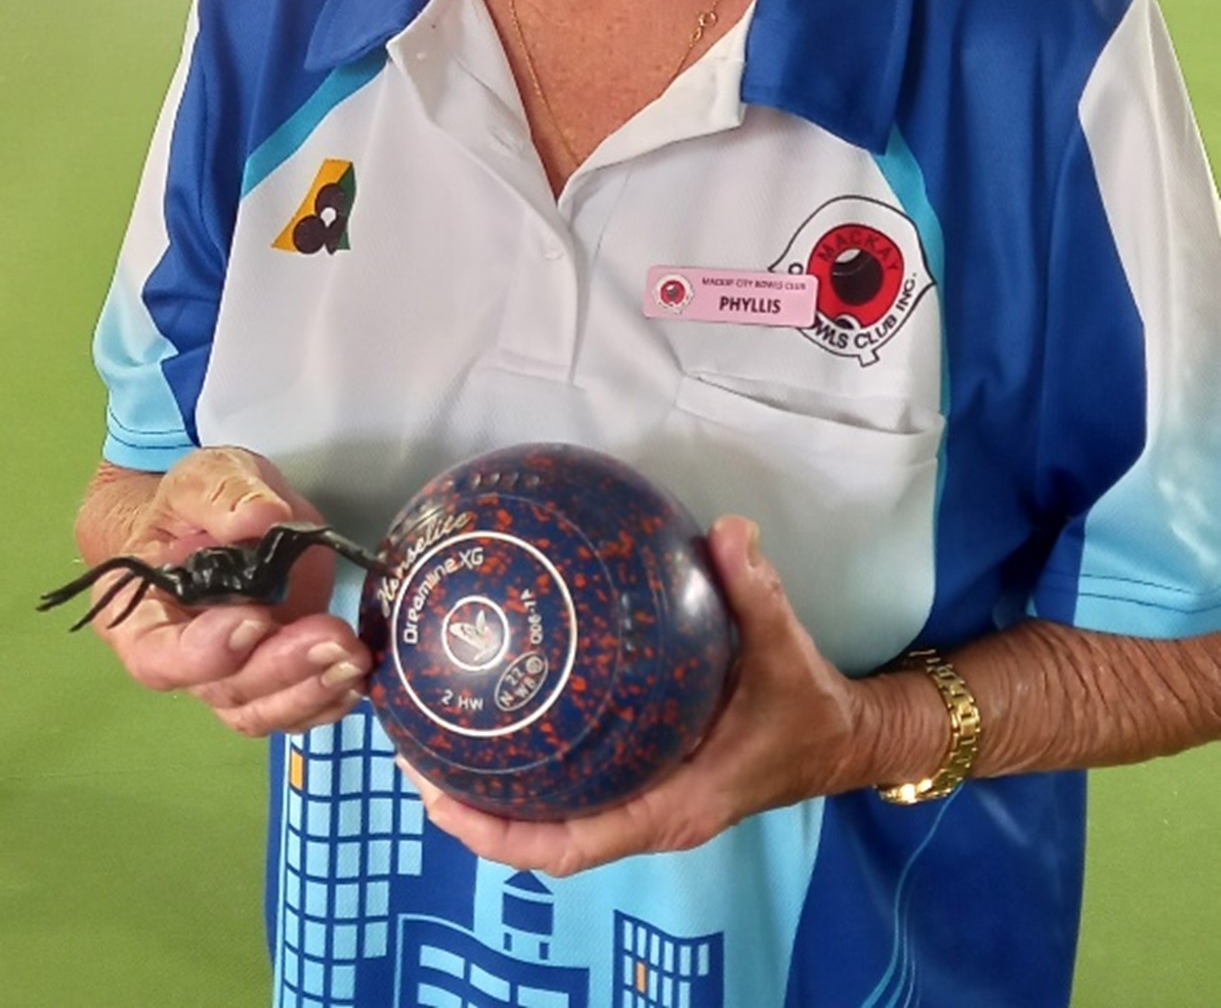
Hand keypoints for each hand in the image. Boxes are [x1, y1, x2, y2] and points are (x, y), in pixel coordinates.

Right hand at [80, 446, 371, 737]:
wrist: (212, 518)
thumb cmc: (191, 504)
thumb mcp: (201, 478)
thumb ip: (224, 495)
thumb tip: (263, 518)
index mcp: (144, 615)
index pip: (158, 656)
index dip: (203, 652)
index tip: (254, 619)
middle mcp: (184, 659)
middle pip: (224, 689)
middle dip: (281, 668)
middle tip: (334, 639)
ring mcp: (232, 671)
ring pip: (261, 709)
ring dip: (311, 692)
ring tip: (354, 658)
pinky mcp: (273, 670)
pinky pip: (294, 707)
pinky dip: (326, 700)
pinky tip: (355, 677)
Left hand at [396, 515, 866, 874]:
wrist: (845, 735)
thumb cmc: (808, 707)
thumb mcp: (785, 648)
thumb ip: (755, 591)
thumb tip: (726, 532)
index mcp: (671, 806)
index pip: (570, 844)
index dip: (499, 834)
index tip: (439, 801)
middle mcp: (648, 811)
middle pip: (543, 835)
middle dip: (474, 810)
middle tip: (411, 755)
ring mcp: (645, 795)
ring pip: (556, 811)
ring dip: (496, 786)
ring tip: (434, 732)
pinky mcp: (647, 771)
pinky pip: (578, 779)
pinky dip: (536, 756)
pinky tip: (505, 703)